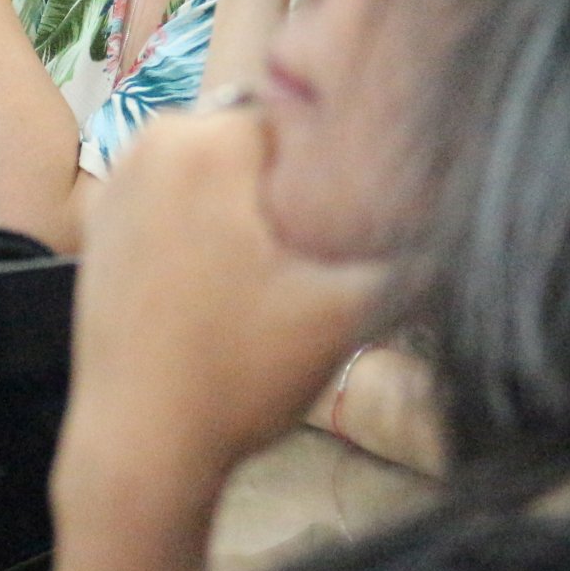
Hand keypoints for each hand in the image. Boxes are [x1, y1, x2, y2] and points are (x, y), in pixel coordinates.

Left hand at [41, 110, 389, 570]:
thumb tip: (466, 210)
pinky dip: (207, 227)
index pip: (303, 124)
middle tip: (305, 266)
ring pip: (221, 171)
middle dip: (288, 191)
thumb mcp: (349, 311)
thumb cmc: (242, 375)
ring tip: (268, 280)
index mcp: (209, 140)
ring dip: (250, 209)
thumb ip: (416, 251)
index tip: (338, 237)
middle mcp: (153, 139)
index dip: (333, 178)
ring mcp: (119, 180)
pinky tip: (225, 287)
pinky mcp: (103, 222)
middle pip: (259, 144)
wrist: (141, 446)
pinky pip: (179, 199)